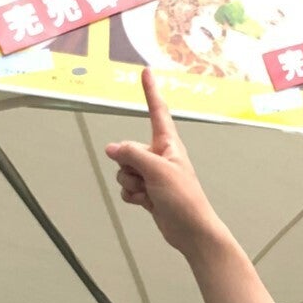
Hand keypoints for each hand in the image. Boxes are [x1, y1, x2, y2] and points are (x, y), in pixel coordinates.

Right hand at [105, 69, 226, 256]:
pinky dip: (132, 196)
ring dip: (131, 184)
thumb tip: (112, 149)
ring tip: (149, 193)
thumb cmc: (184, 198)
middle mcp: (159, 156)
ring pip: (124, 171)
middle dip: (129, 166)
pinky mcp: (148, 191)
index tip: (146, 72)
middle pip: (128, 150)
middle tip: (148, 180)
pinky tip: (146, 203)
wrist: (191, 231)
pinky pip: (126, 188)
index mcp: (168, 144)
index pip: (157, 111)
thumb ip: (132, 155)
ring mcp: (152, 174)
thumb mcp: (157, 171)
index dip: (150, 91)